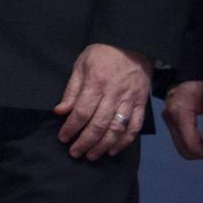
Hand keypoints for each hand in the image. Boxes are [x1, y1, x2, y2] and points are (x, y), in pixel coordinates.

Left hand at [54, 42, 151, 159]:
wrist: (133, 46)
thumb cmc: (102, 55)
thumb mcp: (81, 65)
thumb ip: (72, 90)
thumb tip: (60, 111)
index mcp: (96, 83)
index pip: (82, 111)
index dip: (72, 127)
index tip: (63, 138)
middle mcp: (114, 94)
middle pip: (99, 124)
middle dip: (85, 142)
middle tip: (75, 153)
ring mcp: (130, 100)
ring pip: (117, 129)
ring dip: (104, 145)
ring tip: (92, 156)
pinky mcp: (142, 105)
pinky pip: (134, 127)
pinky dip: (125, 141)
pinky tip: (113, 150)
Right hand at [164, 79, 202, 160]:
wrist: (188, 72)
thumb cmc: (200, 86)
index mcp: (180, 114)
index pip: (192, 146)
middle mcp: (170, 118)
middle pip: (185, 151)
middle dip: (202, 154)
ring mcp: (168, 119)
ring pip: (182, 148)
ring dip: (197, 149)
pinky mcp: (169, 118)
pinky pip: (180, 139)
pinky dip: (192, 143)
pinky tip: (202, 138)